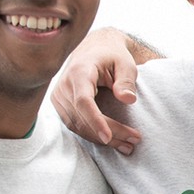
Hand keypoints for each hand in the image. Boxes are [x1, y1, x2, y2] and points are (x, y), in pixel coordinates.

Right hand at [53, 28, 143, 153]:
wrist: (95, 49)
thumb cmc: (112, 55)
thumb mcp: (125, 63)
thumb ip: (126, 81)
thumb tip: (128, 100)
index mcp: (79, 72)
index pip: (83, 101)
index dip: (95, 121)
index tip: (108, 137)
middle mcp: (64, 85)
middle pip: (83, 117)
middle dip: (109, 133)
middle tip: (134, 141)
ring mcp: (59, 97)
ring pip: (78, 126)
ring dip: (102, 139)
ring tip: (128, 145)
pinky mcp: (60, 105)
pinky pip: (75, 125)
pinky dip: (93, 135)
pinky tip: (113, 140)